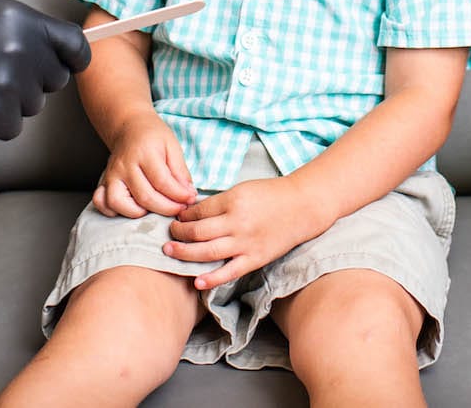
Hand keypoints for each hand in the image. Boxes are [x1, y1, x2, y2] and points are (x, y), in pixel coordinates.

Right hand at [0, 0, 90, 139]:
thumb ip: (23, 30)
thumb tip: (55, 51)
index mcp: (21, 19)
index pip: (75, 45)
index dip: (75, 59)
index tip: (70, 65)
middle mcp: (22, 49)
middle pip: (54, 80)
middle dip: (33, 81)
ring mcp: (8, 84)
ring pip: (31, 106)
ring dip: (9, 102)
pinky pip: (10, 128)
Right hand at [93, 113, 197, 217]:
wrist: (129, 126)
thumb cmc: (152, 136)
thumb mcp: (173, 146)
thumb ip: (181, 171)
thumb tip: (188, 194)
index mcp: (144, 153)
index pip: (162, 182)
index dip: (179, 195)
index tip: (190, 199)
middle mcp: (124, 166)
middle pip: (145, 197)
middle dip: (167, 207)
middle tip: (180, 207)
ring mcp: (111, 175)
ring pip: (119, 204)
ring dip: (140, 213)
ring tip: (155, 208)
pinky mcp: (103, 182)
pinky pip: (102, 203)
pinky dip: (114, 211)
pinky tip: (131, 208)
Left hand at [163, 175, 327, 290]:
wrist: (301, 206)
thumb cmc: (271, 194)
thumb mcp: (242, 189)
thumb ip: (220, 202)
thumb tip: (194, 213)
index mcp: (234, 200)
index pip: (199, 211)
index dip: (184, 215)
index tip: (178, 217)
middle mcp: (237, 222)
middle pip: (198, 232)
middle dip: (178, 233)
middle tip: (169, 234)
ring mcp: (246, 243)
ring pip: (207, 252)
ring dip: (185, 253)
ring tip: (170, 252)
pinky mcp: (255, 258)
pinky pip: (229, 271)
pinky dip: (211, 278)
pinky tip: (196, 281)